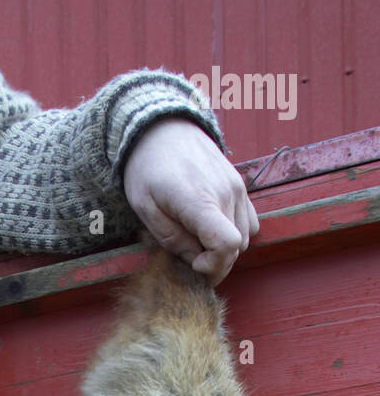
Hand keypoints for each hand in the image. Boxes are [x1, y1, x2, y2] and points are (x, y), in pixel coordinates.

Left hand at [123, 118, 258, 284]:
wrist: (164, 130)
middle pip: (236, 248)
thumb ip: (171, 239)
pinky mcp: (241, 186)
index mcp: (199, 200)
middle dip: (215, 263)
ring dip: (223, 249)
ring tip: (197, 240)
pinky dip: (234, 233)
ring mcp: (237, 188)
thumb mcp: (145, 208)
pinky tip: (211, 229)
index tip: (194, 264)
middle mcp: (226, 193)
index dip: (213, 266)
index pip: (226, 245)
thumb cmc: (148, 169)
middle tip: (190, 258)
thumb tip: (195, 260)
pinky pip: (249, 223)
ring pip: (244, 239)